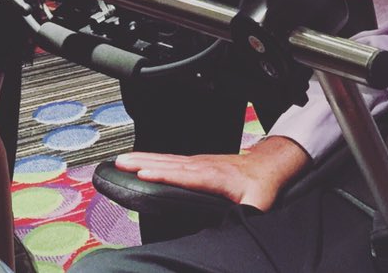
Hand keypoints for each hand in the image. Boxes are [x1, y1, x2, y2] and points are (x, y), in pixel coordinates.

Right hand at [114, 135, 310, 211]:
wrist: (266, 166)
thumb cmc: (261, 187)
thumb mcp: (259, 205)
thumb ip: (247, 216)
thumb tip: (236, 229)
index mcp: (215, 177)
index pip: (185, 175)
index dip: (164, 175)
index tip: (143, 174)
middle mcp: (202, 166)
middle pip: (169, 163)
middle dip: (144, 162)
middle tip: (121, 163)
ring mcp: (197, 162)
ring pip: (167, 159)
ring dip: (143, 158)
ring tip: (121, 160)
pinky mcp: (195, 163)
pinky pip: (170, 160)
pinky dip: (152, 159)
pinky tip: (139, 161)